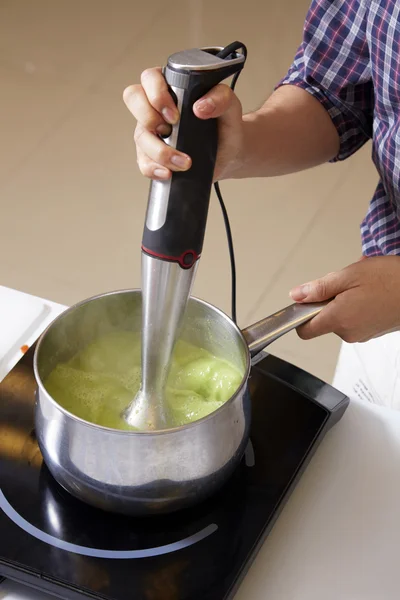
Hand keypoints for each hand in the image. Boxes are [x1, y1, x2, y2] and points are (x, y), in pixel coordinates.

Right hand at [123, 67, 243, 181]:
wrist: (230, 154)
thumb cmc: (225, 125)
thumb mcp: (230, 106)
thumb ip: (221, 98)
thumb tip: (200, 107)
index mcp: (171, 87)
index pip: (150, 78)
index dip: (156, 94)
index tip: (175, 114)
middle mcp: (155, 107)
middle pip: (133, 99)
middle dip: (149, 117)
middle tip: (170, 130)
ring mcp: (151, 132)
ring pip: (140, 136)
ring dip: (160, 151)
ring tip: (185, 162)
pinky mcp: (152, 156)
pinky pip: (143, 162)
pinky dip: (154, 169)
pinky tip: (168, 173)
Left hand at [289, 256, 399, 342]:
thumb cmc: (391, 280)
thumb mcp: (349, 276)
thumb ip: (319, 288)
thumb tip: (296, 295)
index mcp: (338, 319)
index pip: (304, 330)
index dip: (301, 315)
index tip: (306, 301)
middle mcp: (349, 332)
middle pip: (323, 320)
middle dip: (329, 301)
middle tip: (346, 284)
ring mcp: (362, 334)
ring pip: (340, 318)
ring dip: (345, 301)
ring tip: (363, 286)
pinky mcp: (373, 332)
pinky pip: (355, 319)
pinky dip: (358, 305)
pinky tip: (371, 293)